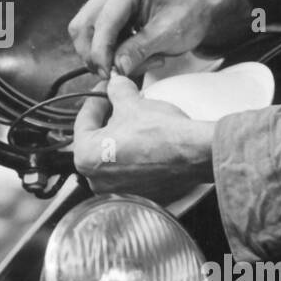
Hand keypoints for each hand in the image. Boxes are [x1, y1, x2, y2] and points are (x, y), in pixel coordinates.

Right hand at [68, 0, 217, 77]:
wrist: (194, 12)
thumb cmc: (187, 16)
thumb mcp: (170, 34)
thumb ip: (141, 49)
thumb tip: (118, 67)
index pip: (104, 21)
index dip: (101, 51)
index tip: (109, 73)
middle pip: (83, 26)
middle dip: (95, 55)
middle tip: (114, 75)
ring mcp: (104, 2)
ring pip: (82, 34)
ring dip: (98, 57)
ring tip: (130, 65)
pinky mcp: (102, 16)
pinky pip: (91, 40)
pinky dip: (104, 55)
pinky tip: (128, 59)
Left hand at [73, 73, 213, 200]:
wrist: (196, 154)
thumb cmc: (162, 134)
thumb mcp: (133, 103)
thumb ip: (117, 90)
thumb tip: (115, 84)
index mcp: (87, 157)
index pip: (84, 121)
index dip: (96, 99)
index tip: (104, 90)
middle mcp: (98, 181)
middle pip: (98, 140)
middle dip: (109, 119)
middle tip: (121, 103)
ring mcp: (120, 192)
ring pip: (115, 157)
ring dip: (123, 137)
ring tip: (137, 121)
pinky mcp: (141, 197)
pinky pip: (133, 171)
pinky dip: (137, 156)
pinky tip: (148, 141)